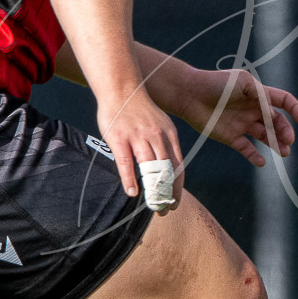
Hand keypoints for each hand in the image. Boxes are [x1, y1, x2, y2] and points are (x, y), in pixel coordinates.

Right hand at [98, 87, 184, 206]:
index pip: (178, 166)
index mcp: (169, 135)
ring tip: (151, 206)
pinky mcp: (120, 138)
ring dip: (152, 191)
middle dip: (167, 194)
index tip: (176, 202)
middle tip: (165, 210)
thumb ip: (164, 144)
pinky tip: (131, 192)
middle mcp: (157, 137)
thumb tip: (167, 168)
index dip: (178, 187)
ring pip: (149, 169)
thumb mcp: (160, 124)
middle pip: (166, 172)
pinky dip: (130, 180)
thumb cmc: (139, 110)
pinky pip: (126, 163)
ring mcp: (138, 137)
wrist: (121, 88)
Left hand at [174, 67, 297, 166]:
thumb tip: (274, 115)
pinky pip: (246, 149)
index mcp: (258, 95)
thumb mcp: (243, 82)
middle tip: (288, 140)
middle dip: (285, 131)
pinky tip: (262, 162)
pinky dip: (254, 156)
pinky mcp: (230, 137)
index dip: (294, 109)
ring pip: (265, 137)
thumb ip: (261, 96)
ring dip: (276, 144)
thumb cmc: (216, 84)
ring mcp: (242, 124)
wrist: (190, 95)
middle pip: (277, 122)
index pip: (283, 101)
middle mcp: (253, 110)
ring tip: (284, 153)